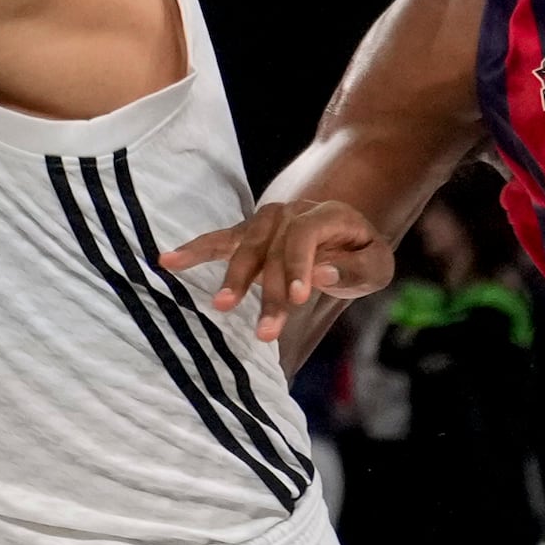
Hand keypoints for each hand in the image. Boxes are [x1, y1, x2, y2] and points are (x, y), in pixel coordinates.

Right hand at [166, 193, 398, 352]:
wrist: (345, 234)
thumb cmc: (360, 255)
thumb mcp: (377, 265)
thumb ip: (357, 270)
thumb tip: (324, 274)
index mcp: (328, 215)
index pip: (306, 236)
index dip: (299, 265)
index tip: (297, 300)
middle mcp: (293, 212)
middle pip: (273, 248)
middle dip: (267, 291)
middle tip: (264, 332)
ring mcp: (266, 221)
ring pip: (245, 247)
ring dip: (232, 277)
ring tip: (220, 305)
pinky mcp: (247, 235)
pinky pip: (218, 241)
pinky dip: (193, 251)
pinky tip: (167, 261)